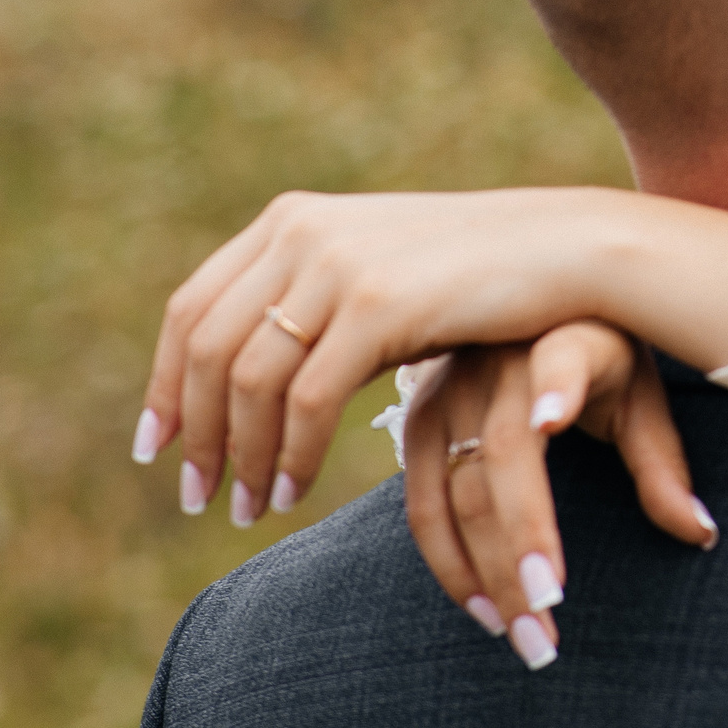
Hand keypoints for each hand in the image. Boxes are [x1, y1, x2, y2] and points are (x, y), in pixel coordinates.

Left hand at [135, 187, 727, 522]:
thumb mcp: (384, 268)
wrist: (569, 248)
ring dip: (242, 455)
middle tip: (198, 495)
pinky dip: (291, 454)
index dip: (165, 383)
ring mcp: (336, 264)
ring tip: (250, 508)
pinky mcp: (376, 304)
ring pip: (248, 380)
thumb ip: (320, 293)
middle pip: (205, 349)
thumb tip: (259, 351)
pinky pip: (307, 399)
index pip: (192, 307)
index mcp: (294, 219)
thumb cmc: (485, 271)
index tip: (158, 446)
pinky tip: (294, 491)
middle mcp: (301, 233)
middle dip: (194, 432)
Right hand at [403, 323, 715, 669]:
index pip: (559, 362)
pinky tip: (481, 608)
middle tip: (547, 629)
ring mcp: (447, 388)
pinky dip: (448, 561)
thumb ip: (661, 462)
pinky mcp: (415, 416)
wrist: (525, 297)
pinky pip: (420, 501)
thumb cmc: (602, 355)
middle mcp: (498, 360)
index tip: (550, 422)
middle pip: (500, 461)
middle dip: (520, 549)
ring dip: (480, 573)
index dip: (556, 386)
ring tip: (521, 637)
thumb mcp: (640, 392)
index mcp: (566, 336)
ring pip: (451, 491)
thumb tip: (703, 534)